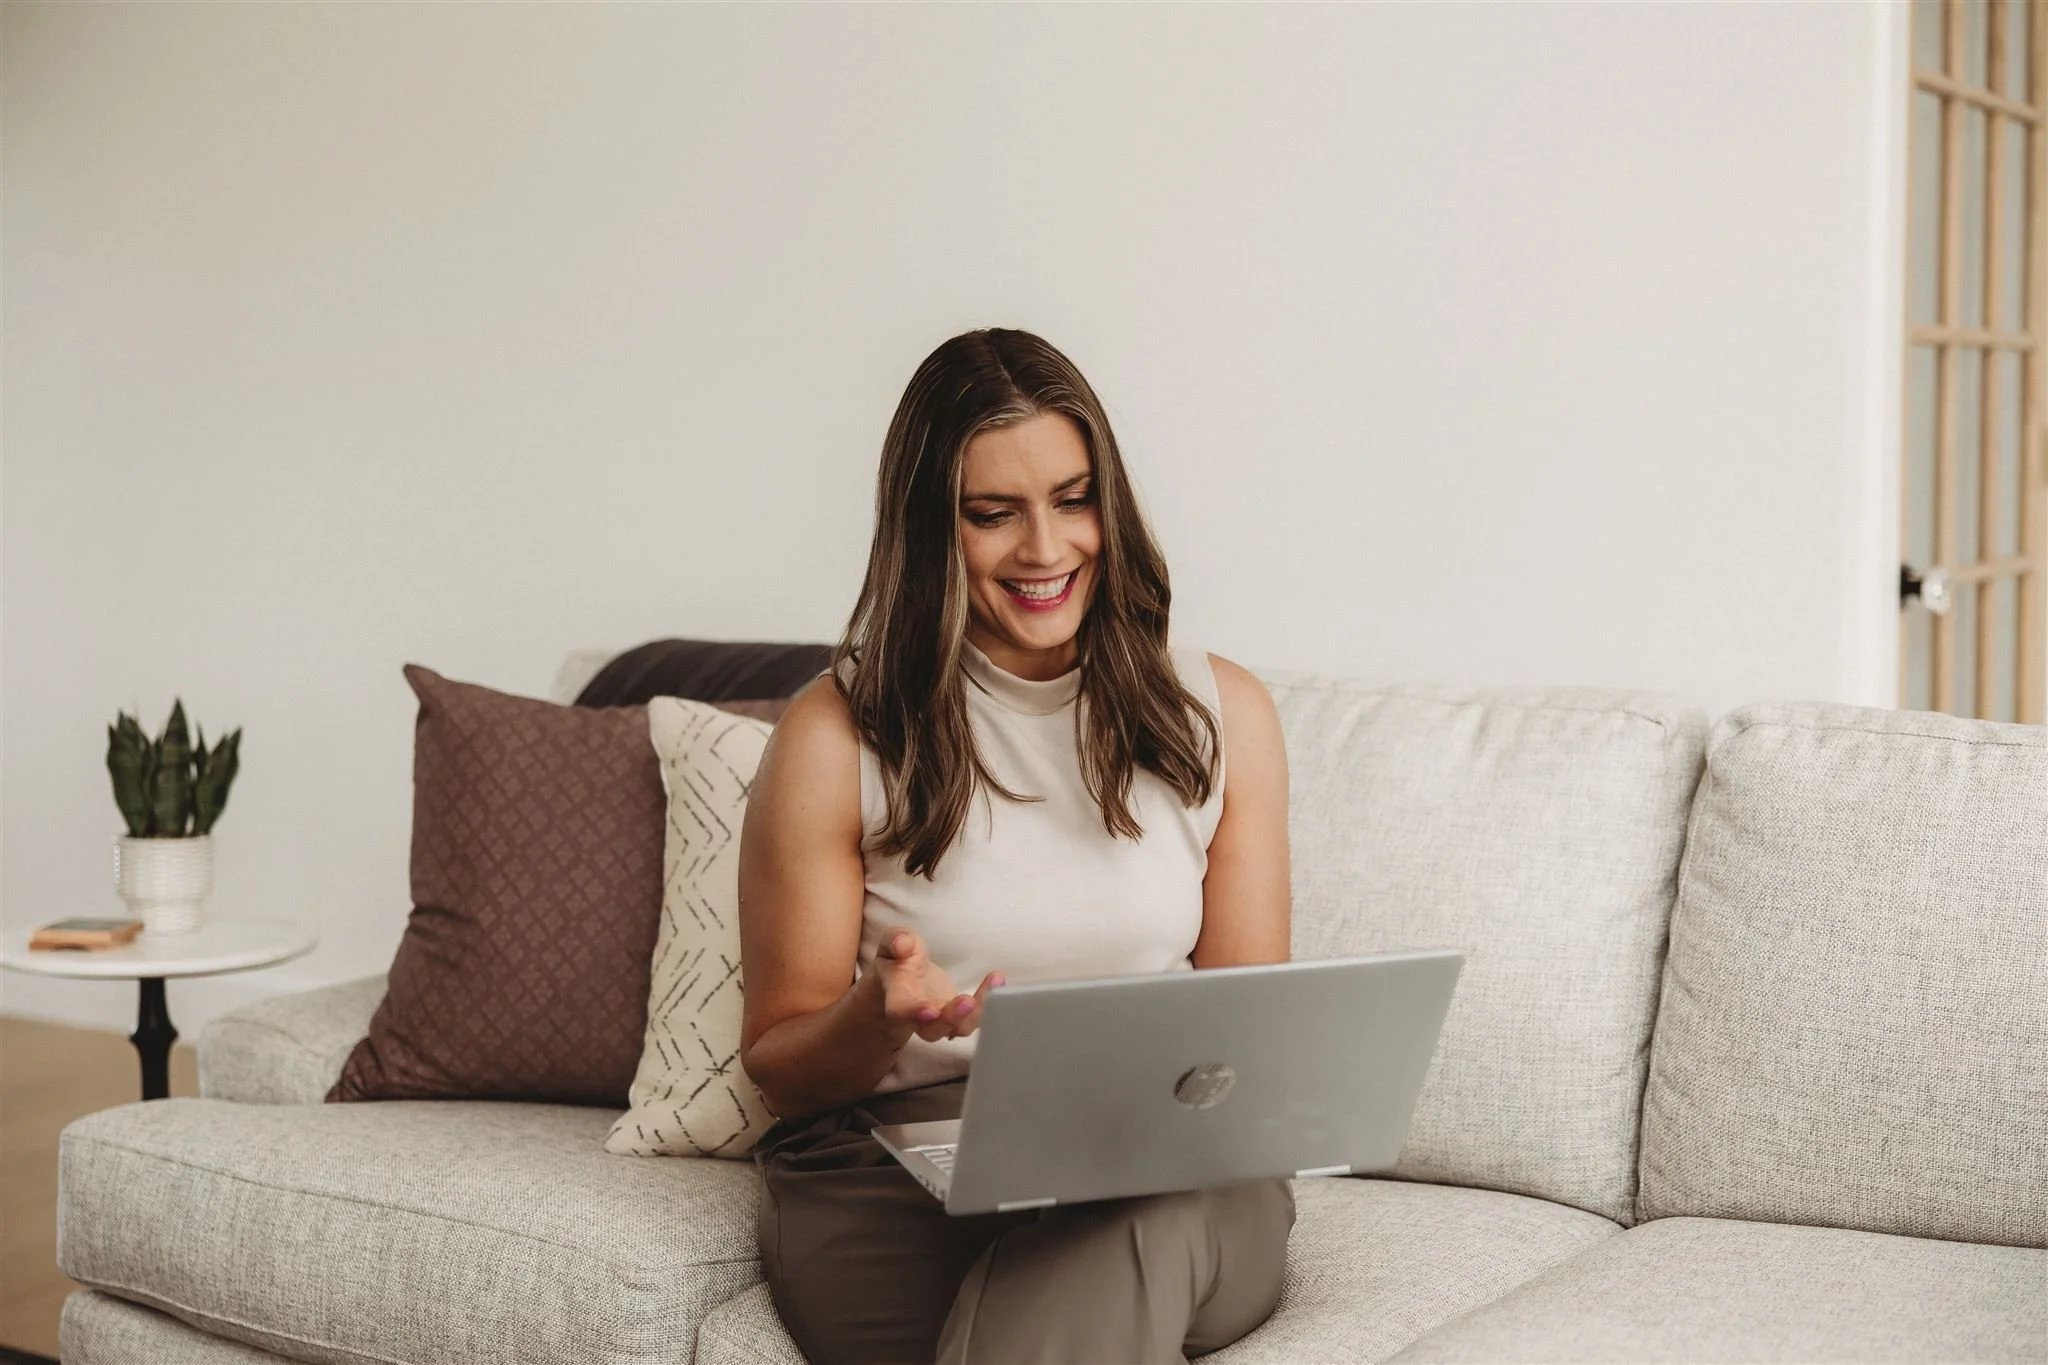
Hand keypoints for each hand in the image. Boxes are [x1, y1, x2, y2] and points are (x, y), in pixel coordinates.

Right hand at [873, 928, 1003, 1043]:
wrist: (904, 982)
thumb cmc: (897, 963)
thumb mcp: (891, 946)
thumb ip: (895, 941)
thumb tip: (902, 943)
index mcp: (896, 1000)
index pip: (900, 1013)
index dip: (913, 1014)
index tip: (929, 1011)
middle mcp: (919, 1019)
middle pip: (933, 1029)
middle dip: (950, 1018)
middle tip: (966, 1002)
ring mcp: (942, 1022)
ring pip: (958, 1027)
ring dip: (976, 1013)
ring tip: (992, 986)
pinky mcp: (961, 1018)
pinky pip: (975, 1017)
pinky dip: (988, 1003)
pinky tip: (998, 981)